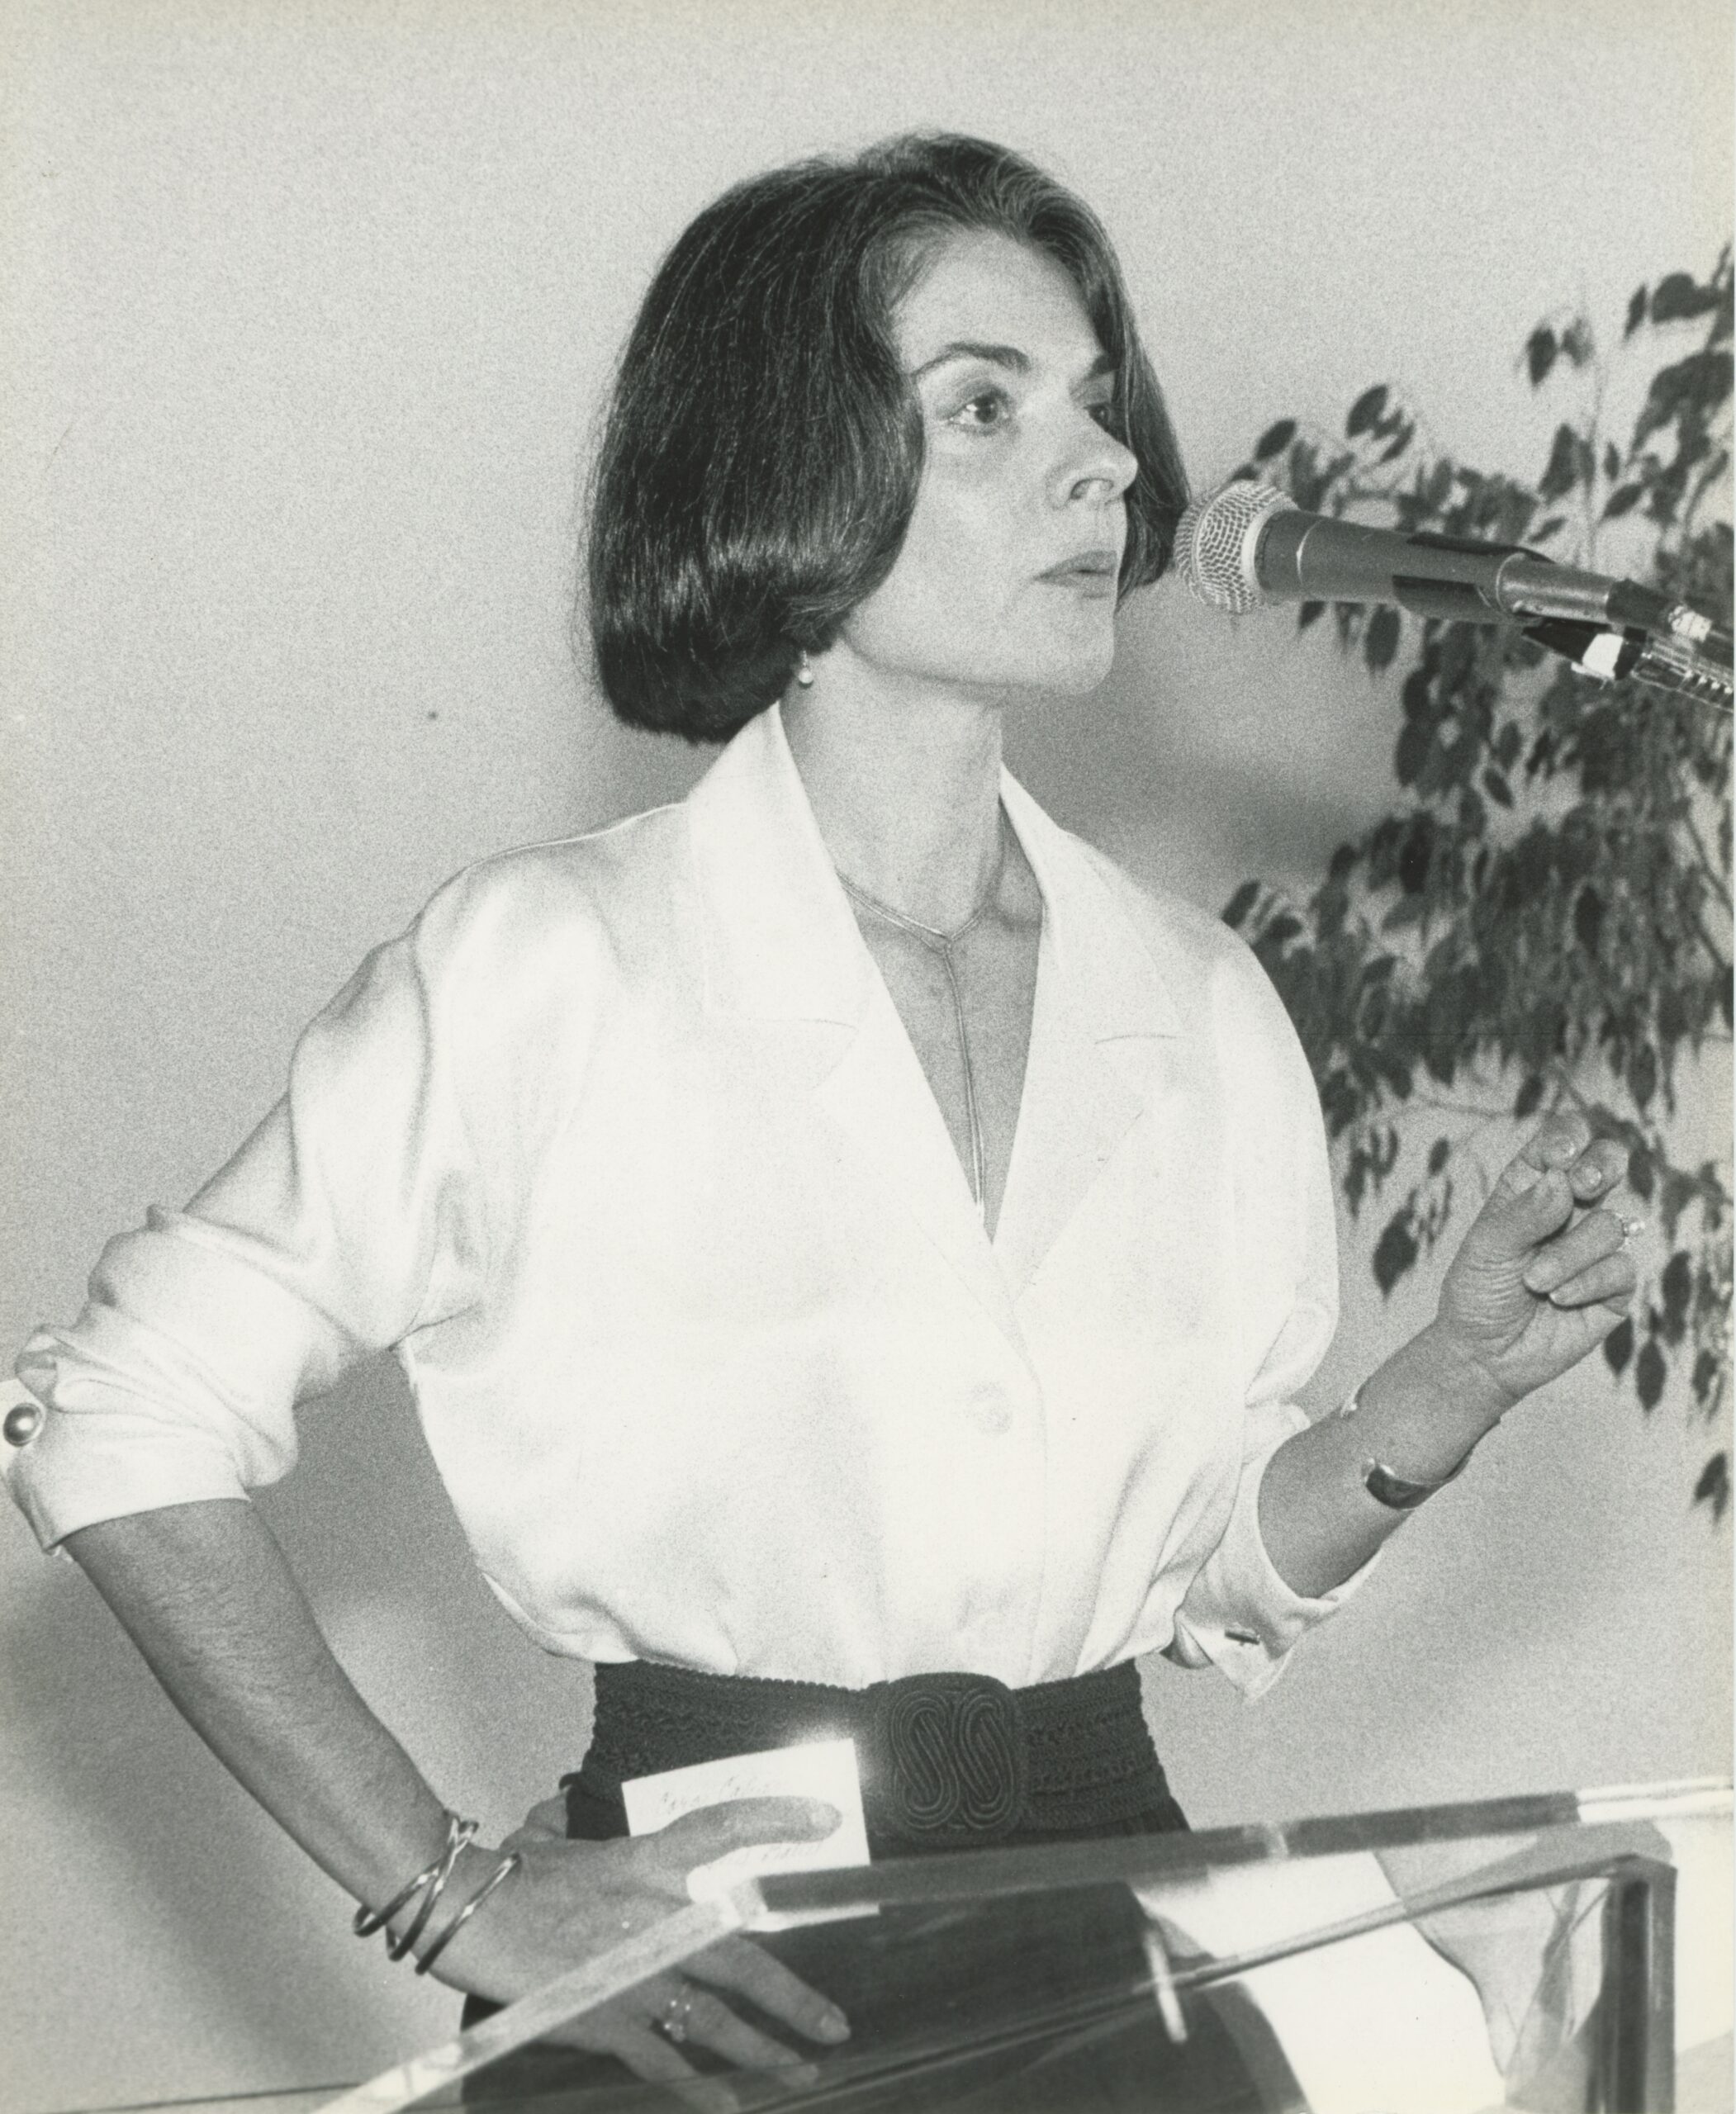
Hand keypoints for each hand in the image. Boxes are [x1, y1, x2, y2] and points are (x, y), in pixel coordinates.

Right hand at [420, 1796, 849, 2110]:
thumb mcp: (549, 1836)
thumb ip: (572, 1824)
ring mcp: (633, 1968)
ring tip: (801, 2072)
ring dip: (763, 2049)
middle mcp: (655, 1913)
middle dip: (793, 1997)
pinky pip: (662, 2057)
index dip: (777, 1820)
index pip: (724, 1828)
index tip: (826, 1821)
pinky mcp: (603, 2013)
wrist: (462, 1907)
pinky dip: (697, 2085)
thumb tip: (566, 1809)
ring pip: (716, 2015)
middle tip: (834, 2024)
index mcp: (646, 1860)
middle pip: (742, 1955)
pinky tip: (728, 2105)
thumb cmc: (506, 1874)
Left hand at [1432, 1112, 1637, 1414]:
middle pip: (1609, 1162)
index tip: (1559, 1158)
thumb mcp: (1487, 1247)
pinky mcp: (1615, 1284)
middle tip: (1583, 1186)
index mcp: (1534, 1185)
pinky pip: (1620, 1267)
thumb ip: (1524, 1213)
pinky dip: (1585, 1282)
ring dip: (1570, 1253)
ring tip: (1534, 1281)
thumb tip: (1562, 1182)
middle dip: (1601, 1166)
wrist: (1485, 1353)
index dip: (1570, 1139)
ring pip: (1610, 1223)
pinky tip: (1558, 1299)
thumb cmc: (1479, 1291)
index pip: (1564, 1142)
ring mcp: (1597, 1244)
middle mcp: (1571, 1207)